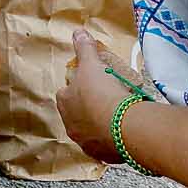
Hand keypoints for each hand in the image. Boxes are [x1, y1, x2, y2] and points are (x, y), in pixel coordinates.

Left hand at [55, 31, 142, 166]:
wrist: (122, 125)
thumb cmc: (101, 92)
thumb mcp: (92, 65)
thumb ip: (84, 49)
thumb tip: (78, 32)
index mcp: (65, 103)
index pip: (65, 93)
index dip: (76, 88)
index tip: (90, 84)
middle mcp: (71, 125)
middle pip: (76, 115)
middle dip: (87, 108)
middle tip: (105, 100)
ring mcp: (86, 143)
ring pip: (89, 132)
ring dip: (98, 125)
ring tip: (115, 116)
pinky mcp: (102, 155)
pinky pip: (105, 147)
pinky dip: (111, 140)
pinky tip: (122, 132)